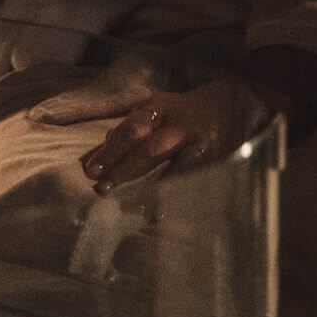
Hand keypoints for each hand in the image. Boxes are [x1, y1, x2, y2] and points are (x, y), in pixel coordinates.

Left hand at [38, 76, 255, 193]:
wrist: (228, 104)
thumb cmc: (180, 112)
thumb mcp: (154, 111)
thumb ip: (128, 131)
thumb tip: (97, 150)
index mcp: (156, 108)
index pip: (128, 130)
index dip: (109, 150)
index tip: (89, 170)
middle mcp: (175, 123)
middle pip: (145, 146)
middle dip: (122, 168)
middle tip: (101, 187)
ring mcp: (195, 140)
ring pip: (169, 162)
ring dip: (145, 183)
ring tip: (126, 202)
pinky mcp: (211, 156)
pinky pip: (190, 176)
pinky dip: (174, 193)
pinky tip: (159, 212)